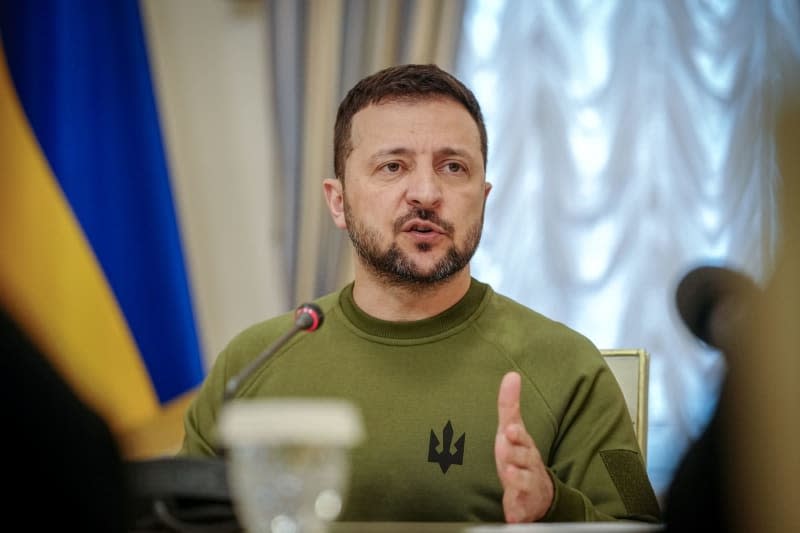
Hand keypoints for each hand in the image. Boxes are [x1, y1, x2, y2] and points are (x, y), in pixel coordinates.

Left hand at [495, 371, 553, 522]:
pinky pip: (521, 510)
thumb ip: (509, 404)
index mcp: (523, 444)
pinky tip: (512, 515)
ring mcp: (528, 484)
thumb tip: (511, 375)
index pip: (520, 435)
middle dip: (516, 453)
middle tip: (505, 448)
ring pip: (525, 482)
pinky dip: (517, 513)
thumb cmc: (521, 456)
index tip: (509, 429)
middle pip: (524, 457)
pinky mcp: (524, 504)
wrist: (539, 492)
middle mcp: (528, 463)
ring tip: (509, 475)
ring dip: (517, 478)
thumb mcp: (512, 430)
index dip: (516, 433)